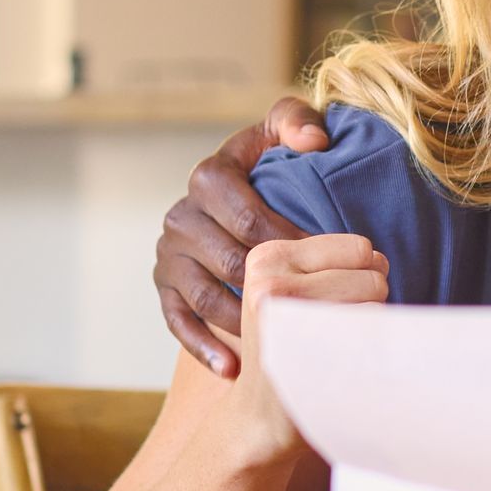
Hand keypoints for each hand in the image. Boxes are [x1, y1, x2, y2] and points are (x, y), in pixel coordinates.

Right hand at [155, 96, 328, 377]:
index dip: (286, 240)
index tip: (326, 261)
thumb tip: (314, 141)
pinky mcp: (164, 288)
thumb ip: (298, 121)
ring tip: (282, 342)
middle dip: (273, 285)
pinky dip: (203, 348)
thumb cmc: (273, 164)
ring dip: (242, 322)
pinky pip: (178, 322)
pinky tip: (234, 369)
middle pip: (228, 260)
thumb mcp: (283, 131)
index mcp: (209, 177)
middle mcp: (182, 215)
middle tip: (315, 309)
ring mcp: (169, 255)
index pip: (246, 214)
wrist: (241, 194)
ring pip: (205, 296)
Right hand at [235, 233, 390, 461]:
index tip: (331, 306)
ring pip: (377, 296)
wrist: (262, 419)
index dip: (362, 277)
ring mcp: (287, 312)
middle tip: (334, 333)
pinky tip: (344, 364)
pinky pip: (374, 325)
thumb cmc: (293, 350)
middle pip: (373, 270)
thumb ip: (330, 265)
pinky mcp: (308, 344)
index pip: (359, 248)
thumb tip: (381, 258)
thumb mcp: (291, 293)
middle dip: (370, 299)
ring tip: (337, 346)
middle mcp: (271, 279)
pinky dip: (373, 346)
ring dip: (371, 322)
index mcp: (267, 257)